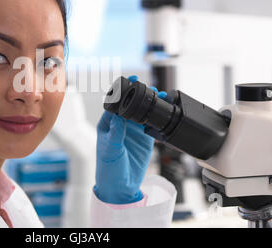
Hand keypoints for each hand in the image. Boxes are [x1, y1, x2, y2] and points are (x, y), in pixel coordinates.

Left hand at [93, 75, 166, 203]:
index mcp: (108, 124)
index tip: (130, 83)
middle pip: (130, 105)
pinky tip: (164, 109)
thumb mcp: (110, 149)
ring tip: (160, 95)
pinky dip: (157, 116)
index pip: (115, 104)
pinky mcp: (144, 139)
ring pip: (142, 112)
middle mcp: (120, 125)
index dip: (123, 93)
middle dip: (139, 95)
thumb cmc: (108, 169)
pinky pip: (151, 124)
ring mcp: (132, 131)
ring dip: (150, 104)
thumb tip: (118, 115)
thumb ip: (115, 132)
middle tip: (150, 88)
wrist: (120, 188)